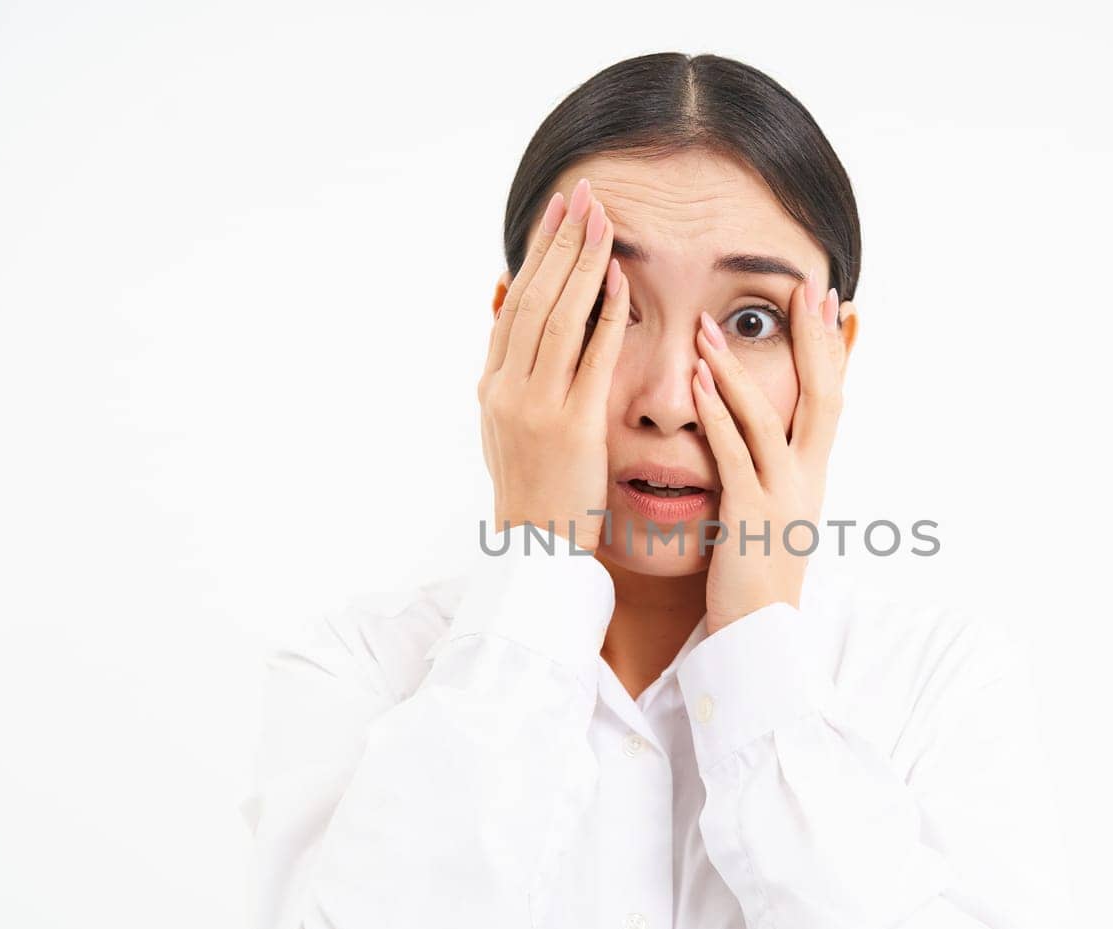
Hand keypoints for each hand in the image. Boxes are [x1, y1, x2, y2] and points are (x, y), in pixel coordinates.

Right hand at [478, 178, 627, 552]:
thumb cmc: (534, 486)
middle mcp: (508, 389)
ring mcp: (537, 406)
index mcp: (492, 385)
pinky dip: (605, 315)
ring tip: (602, 220)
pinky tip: (620, 280)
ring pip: (559, 318)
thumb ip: (510, 368)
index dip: (535, 254)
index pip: (515, 303)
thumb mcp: (506, 424)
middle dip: (559, 243)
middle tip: (581, 196)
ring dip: (582, 264)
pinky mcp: (572, 426)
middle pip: (534, 298)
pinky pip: (592, 358)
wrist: (535, 547)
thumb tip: (507, 305)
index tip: (556, 214)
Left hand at [691, 275, 847, 633]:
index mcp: (815, 477)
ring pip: (770, 418)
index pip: (832, 399)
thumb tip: (762, 440)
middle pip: (824, 395)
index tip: (829, 303)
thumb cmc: (757, 581)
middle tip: (805, 288)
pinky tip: (699, 382)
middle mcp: (809, 481)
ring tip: (713, 327)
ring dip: (740, 367)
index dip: (832, 350)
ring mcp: (783, 497)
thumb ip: (769, 473)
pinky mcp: (750, 517)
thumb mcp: (773, 517)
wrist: (761, 639)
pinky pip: (734, 454)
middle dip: (813, 340)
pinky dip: (718, 414)